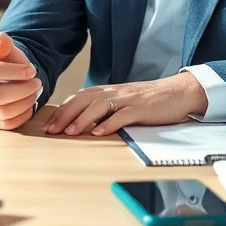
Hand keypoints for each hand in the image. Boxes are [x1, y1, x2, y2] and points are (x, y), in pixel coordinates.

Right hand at [0, 32, 42, 130]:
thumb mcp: (0, 46)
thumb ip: (1, 42)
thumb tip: (0, 42)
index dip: (14, 72)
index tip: (31, 71)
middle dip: (22, 90)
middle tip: (37, 83)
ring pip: (1, 112)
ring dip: (23, 103)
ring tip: (34, 93)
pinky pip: (4, 124)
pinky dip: (21, 116)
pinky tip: (29, 105)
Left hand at [42, 72, 207, 136]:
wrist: (178, 92)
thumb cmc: (149, 101)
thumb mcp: (123, 102)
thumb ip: (105, 109)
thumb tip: (82, 123)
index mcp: (108, 92)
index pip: (78, 98)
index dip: (61, 111)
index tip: (48, 125)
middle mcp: (114, 93)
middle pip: (83, 100)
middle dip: (64, 115)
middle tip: (51, 131)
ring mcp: (128, 99)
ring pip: (99, 106)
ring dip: (81, 120)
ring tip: (69, 133)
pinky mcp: (141, 108)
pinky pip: (122, 115)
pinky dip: (109, 124)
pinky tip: (99, 133)